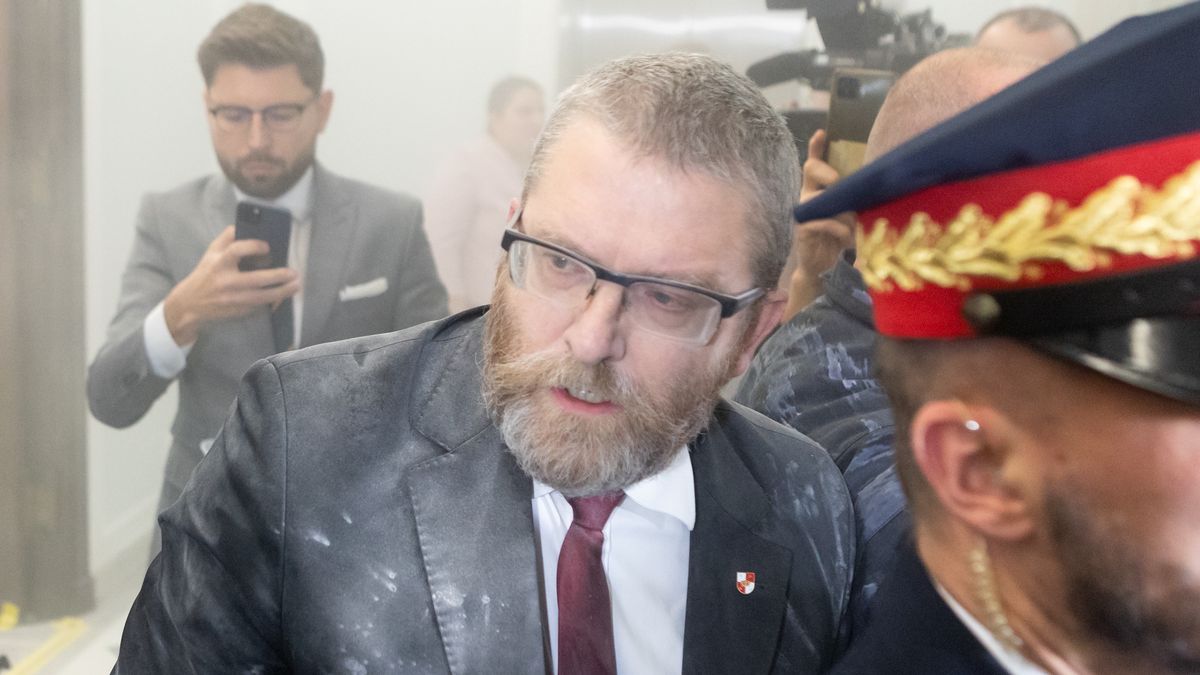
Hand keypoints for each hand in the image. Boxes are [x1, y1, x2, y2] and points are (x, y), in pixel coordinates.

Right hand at [163, 226, 299, 344]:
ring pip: (262, 297)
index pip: (236, 251)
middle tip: (294, 272)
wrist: (190, 304)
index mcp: (218, 263)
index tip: (267, 246)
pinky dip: (274, 301)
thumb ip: (227, 238)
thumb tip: (245, 225)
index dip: (254, 246)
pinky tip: (285, 296)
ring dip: (282, 292)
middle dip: (278, 276)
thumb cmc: (205, 274)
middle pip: (256, 279)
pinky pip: (261, 306)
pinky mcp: (238, 311)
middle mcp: (226, 282)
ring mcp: (233, 299)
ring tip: (296, 285)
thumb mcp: (211, 253)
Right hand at [782, 130, 856, 320]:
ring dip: (839, 207)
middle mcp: (808, 196)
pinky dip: (837, 228)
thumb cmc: (838, 238)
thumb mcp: (850, 216)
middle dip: (826, 170)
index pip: (814, 163)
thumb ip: (856, 202)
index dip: (816, 147)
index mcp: (819, 189)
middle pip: (809, 169)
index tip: (822, 132)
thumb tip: (880, 189)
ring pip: (816, 197)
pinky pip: (821, 222)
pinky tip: (846, 236)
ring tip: (853, 218)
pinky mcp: (804, 230)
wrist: (821, 267)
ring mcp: (804, 213)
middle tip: (839, 180)